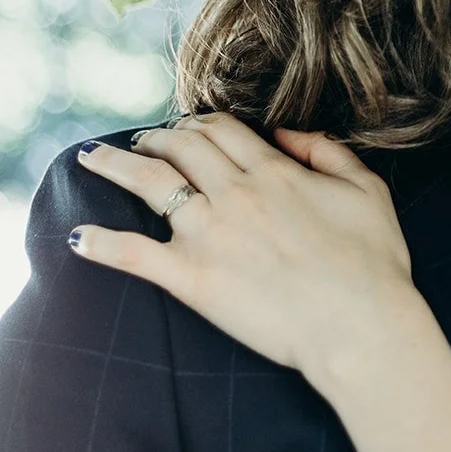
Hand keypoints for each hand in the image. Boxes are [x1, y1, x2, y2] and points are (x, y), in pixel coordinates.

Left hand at [70, 113, 416, 376]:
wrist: (361, 327)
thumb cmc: (374, 264)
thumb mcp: (367, 191)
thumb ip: (328, 151)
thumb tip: (288, 134)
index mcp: (274, 171)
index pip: (222, 129)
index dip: (199, 124)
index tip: (188, 130)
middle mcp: (235, 193)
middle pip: (181, 147)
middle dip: (156, 138)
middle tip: (141, 142)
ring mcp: (210, 234)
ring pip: (149, 184)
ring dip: (113, 165)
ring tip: (89, 158)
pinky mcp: (192, 278)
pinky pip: (134, 254)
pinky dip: (102, 244)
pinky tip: (76, 237)